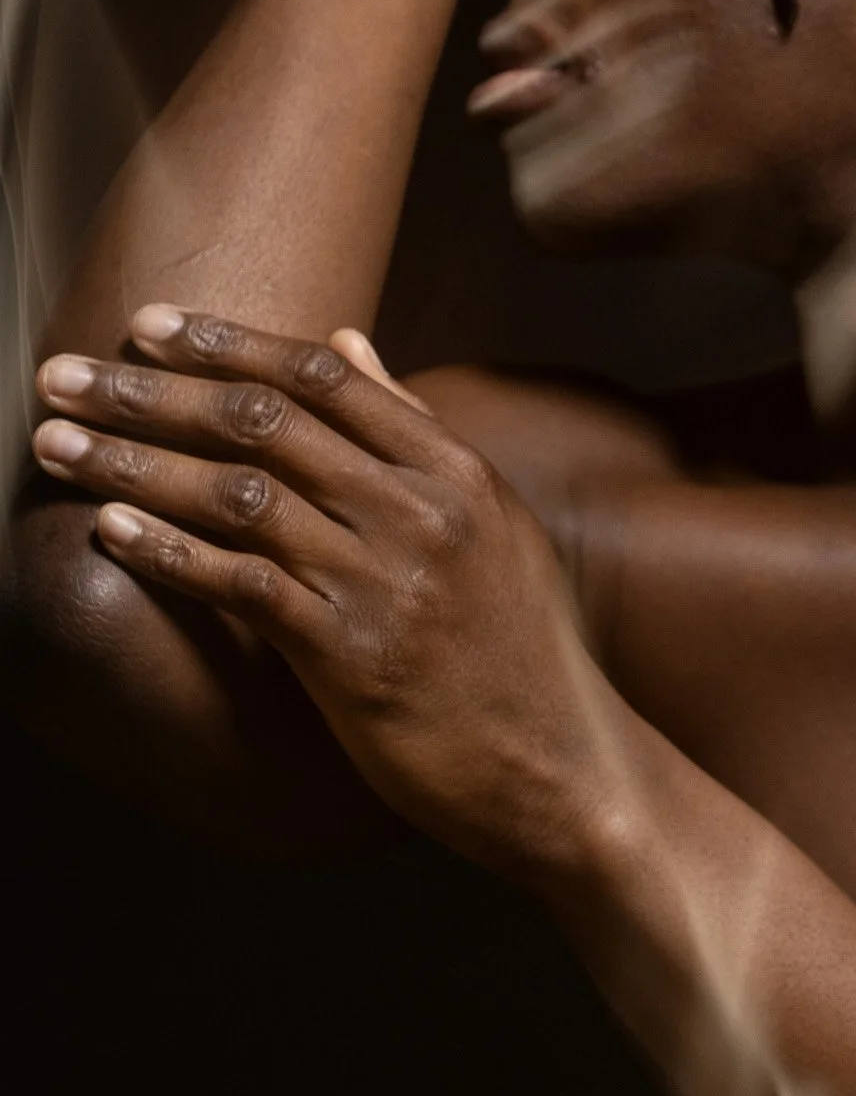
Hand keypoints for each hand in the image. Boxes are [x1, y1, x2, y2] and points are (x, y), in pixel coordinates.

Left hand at [31, 313, 628, 879]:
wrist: (562, 770)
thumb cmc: (521, 653)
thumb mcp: (492, 525)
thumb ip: (415, 434)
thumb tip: (348, 343)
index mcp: (454, 472)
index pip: (321, 377)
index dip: (224, 342)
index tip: (148, 325)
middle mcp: (419, 512)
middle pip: (261, 422)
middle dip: (147, 391)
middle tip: (62, 375)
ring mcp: (386, 582)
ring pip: (236, 494)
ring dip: (131, 462)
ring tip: (54, 443)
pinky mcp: (352, 655)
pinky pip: (240, 584)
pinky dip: (167, 550)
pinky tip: (110, 527)